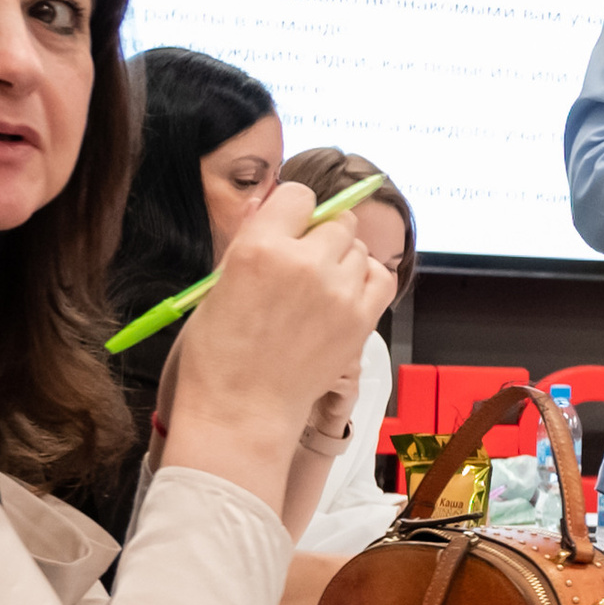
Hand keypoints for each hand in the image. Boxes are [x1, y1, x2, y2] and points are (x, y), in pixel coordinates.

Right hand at [159, 184, 393, 514]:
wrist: (242, 408)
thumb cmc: (220, 350)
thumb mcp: (220, 282)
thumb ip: (252, 238)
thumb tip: (274, 201)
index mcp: (259, 247)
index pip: (299, 195)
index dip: (293, 211)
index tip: (288, 228)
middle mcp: (305, 262)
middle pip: (337, 221)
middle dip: (321, 236)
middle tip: (303, 264)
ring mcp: (338, 291)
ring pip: (359, 248)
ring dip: (344, 259)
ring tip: (319, 288)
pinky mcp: (361, 318)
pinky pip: (381, 276)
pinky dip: (367, 279)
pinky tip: (345, 293)